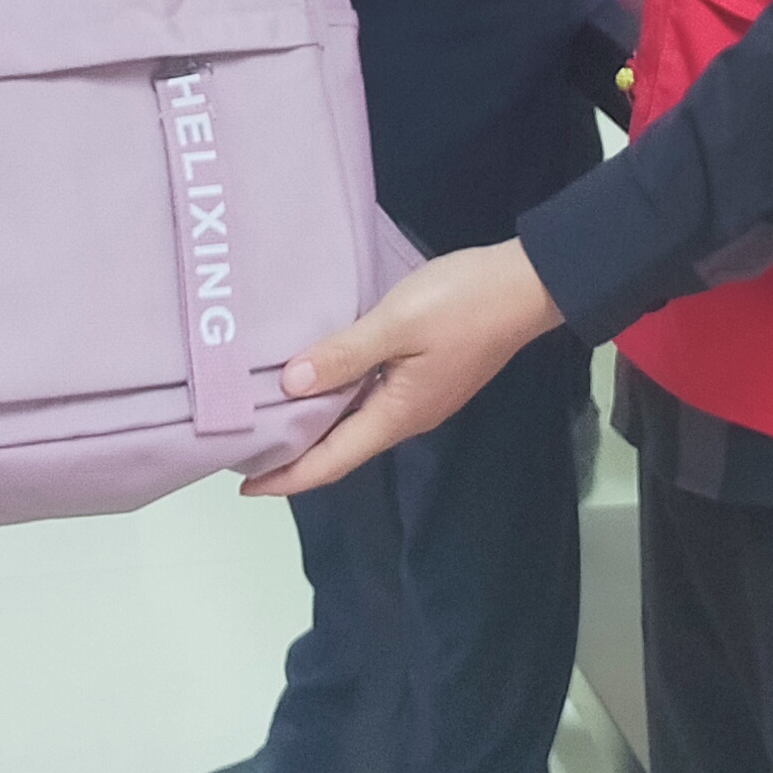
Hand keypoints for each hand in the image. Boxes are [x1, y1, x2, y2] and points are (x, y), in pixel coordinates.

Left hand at [245, 241, 566, 497]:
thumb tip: (291, 386)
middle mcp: (406, 416)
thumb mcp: (397, 323)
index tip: (245, 485)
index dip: (288, 476)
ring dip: (315, 427)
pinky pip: (370, 399)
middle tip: (247, 447)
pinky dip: (338, 399)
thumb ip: (345, 354)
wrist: (527, 287)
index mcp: (397, 414)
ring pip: (355, 423)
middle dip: (295, 456)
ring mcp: (420, 397)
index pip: (332, 460)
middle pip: (341, 449)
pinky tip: (321, 378)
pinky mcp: (427, 376)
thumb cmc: (463, 303)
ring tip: (274, 415)